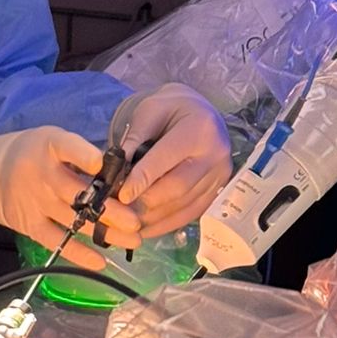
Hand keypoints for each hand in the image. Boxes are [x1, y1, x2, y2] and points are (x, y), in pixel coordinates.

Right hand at [0, 126, 142, 272]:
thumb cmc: (27, 153)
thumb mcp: (49, 140)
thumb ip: (79, 153)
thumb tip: (122, 170)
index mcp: (48, 145)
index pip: (69, 148)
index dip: (88, 157)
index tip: (109, 166)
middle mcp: (42, 173)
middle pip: (81, 193)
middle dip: (112, 208)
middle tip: (138, 220)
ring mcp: (35, 201)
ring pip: (75, 220)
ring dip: (106, 232)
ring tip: (133, 239)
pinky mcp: (29, 224)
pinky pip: (57, 242)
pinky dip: (79, 254)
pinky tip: (102, 261)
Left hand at [112, 87, 232, 237]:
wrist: (200, 112)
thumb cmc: (171, 108)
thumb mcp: (149, 111)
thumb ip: (134, 138)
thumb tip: (116, 171)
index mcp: (199, 128)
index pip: (167, 159)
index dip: (142, 179)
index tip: (120, 195)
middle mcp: (216, 154)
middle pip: (178, 187)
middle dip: (146, 202)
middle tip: (119, 213)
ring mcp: (220, 176)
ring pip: (184, 205)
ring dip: (154, 218)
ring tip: (127, 223)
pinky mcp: (217, 192)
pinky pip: (191, 213)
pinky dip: (167, 224)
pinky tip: (145, 228)